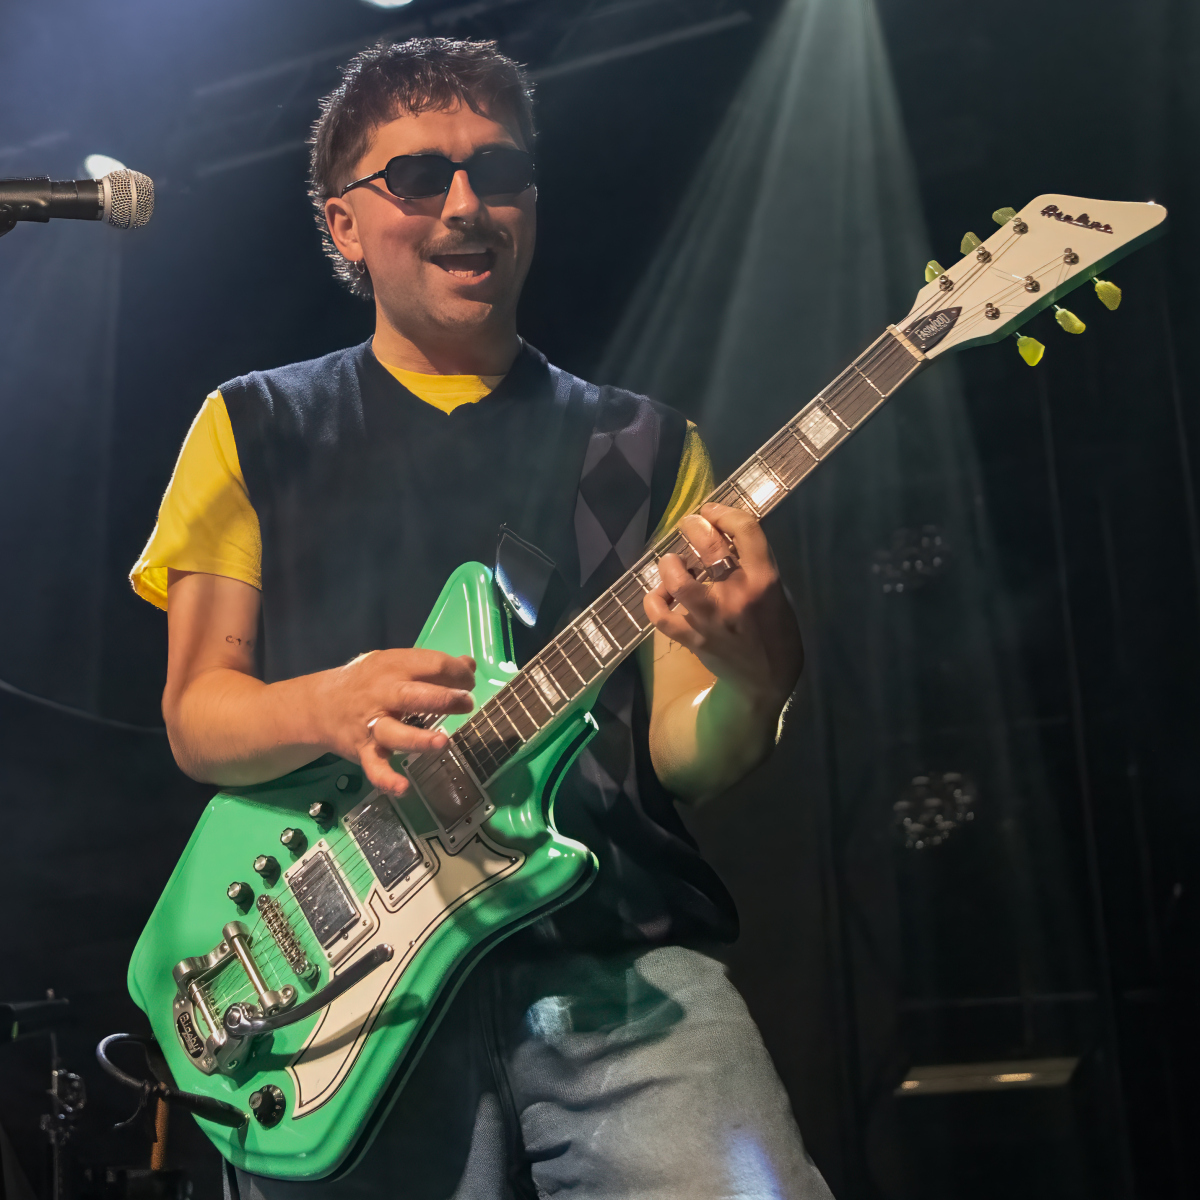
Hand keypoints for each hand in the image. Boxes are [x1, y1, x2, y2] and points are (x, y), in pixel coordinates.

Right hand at [313, 648, 475, 795]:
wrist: (319, 705)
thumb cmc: (367, 682)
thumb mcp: (394, 663)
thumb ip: (431, 665)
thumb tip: (468, 665)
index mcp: (394, 667)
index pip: (431, 664)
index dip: (457, 673)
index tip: (469, 683)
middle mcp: (383, 694)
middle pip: (414, 696)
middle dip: (443, 699)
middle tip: (466, 703)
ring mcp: (372, 724)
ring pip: (395, 732)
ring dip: (419, 739)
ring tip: (442, 742)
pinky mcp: (363, 750)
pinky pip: (375, 767)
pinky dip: (387, 779)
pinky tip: (403, 788)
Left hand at [643, 503, 801, 711]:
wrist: (766, 682)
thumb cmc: (775, 632)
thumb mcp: (778, 594)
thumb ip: (755, 567)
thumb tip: (724, 536)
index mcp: (765, 580)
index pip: (745, 530)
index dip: (725, 512)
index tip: (712, 511)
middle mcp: (737, 595)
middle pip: (708, 546)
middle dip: (693, 525)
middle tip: (689, 524)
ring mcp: (712, 618)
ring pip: (678, 581)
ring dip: (670, 564)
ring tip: (672, 562)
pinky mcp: (692, 638)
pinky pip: (660, 616)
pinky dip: (653, 601)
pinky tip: (659, 594)